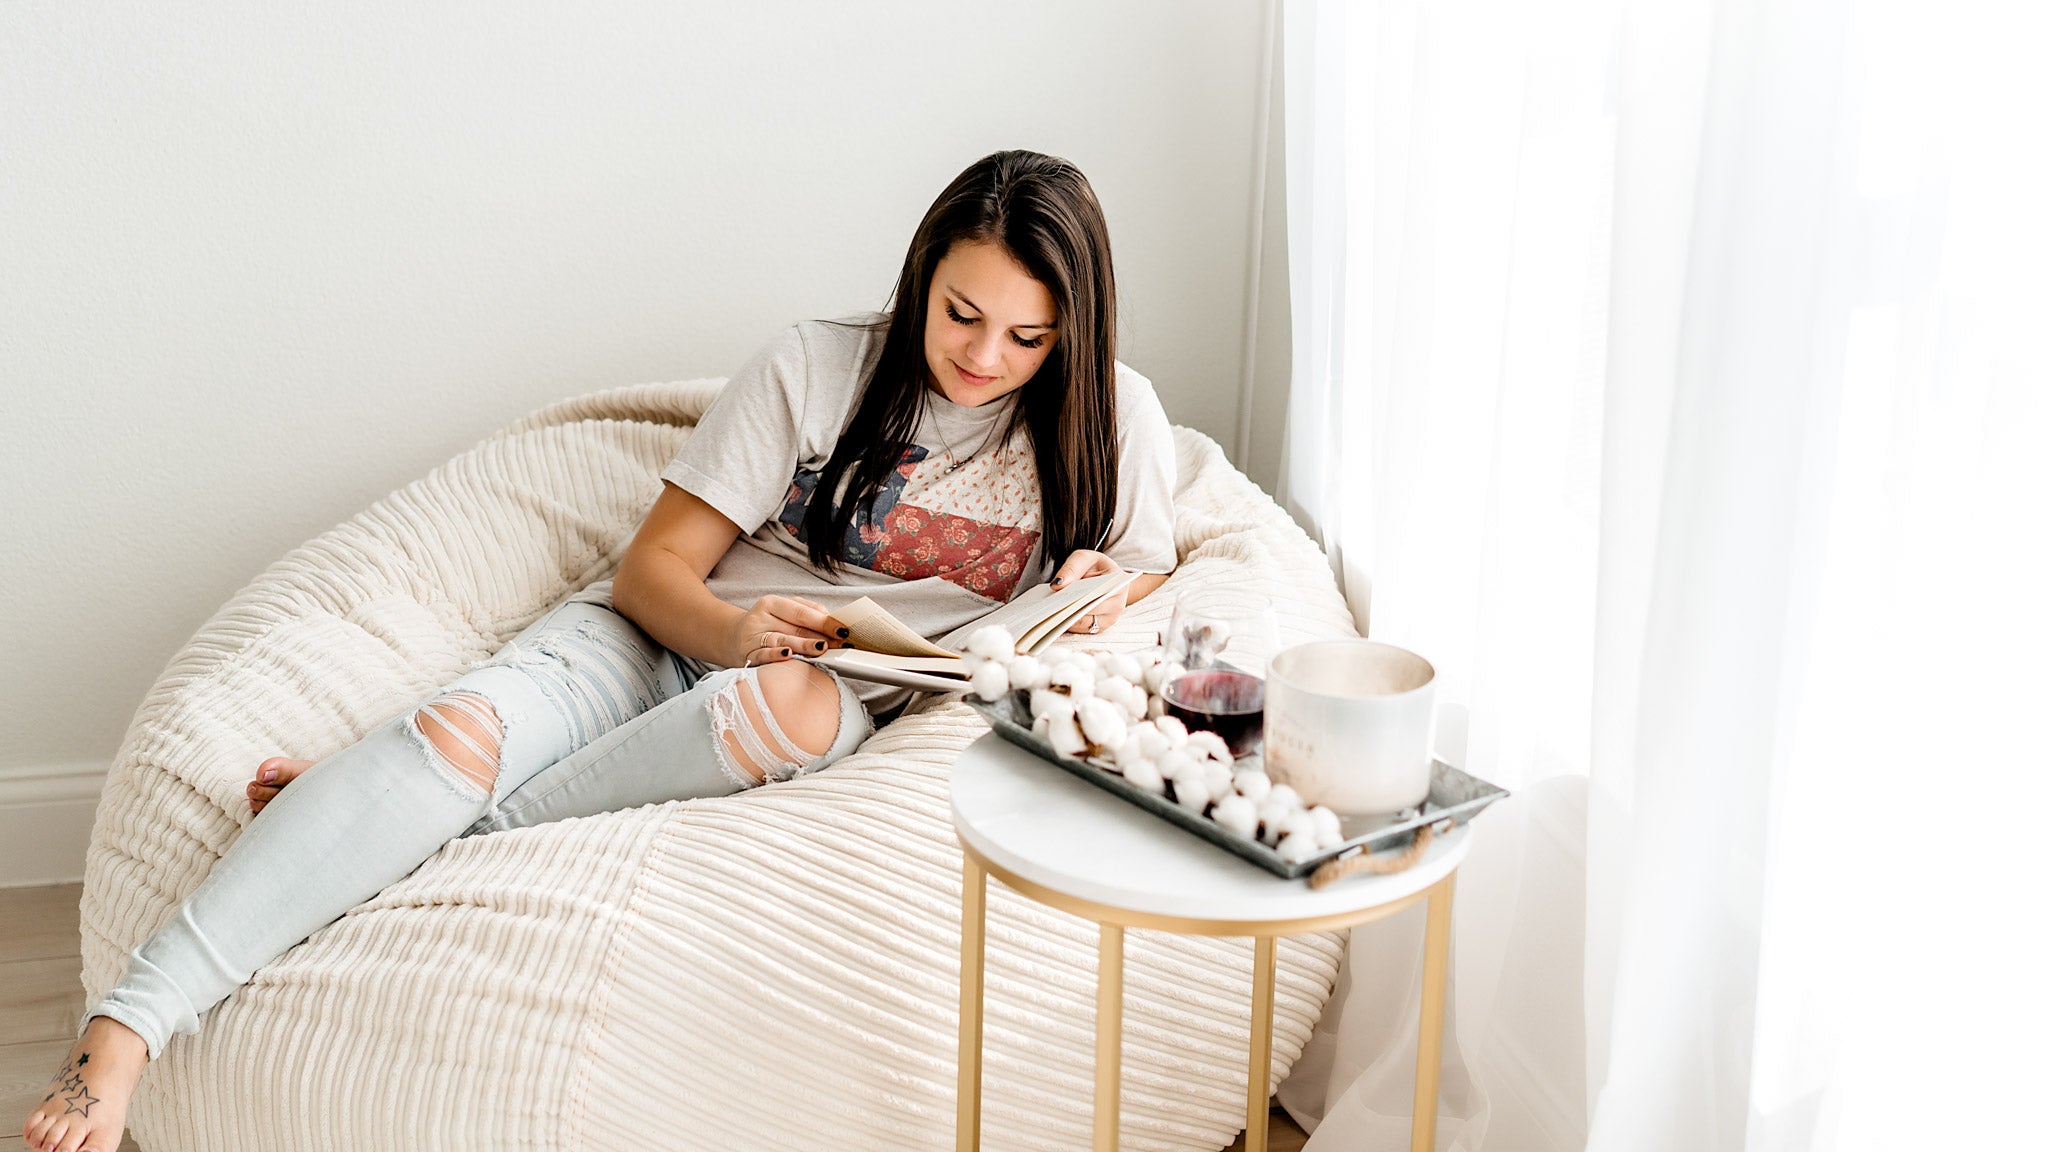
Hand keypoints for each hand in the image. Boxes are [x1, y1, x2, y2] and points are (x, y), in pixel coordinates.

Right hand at [729, 594, 849, 667]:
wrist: (731, 638)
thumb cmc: (766, 625)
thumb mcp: (783, 612)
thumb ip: (807, 613)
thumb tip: (834, 621)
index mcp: (772, 603)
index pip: (802, 612)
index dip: (824, 621)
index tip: (844, 630)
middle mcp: (761, 618)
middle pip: (795, 628)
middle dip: (821, 637)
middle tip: (840, 645)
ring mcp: (753, 636)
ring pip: (782, 640)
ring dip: (803, 646)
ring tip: (821, 648)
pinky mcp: (747, 654)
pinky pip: (763, 655)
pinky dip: (776, 656)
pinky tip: (788, 656)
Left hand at [1051, 550, 1128, 634]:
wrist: (1108, 578)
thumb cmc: (1097, 567)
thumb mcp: (1084, 558)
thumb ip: (1071, 568)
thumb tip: (1057, 585)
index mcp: (1118, 585)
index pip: (1094, 595)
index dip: (1075, 597)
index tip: (1057, 596)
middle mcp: (1117, 605)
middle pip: (1087, 613)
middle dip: (1066, 610)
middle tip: (1047, 607)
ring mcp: (1109, 619)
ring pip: (1082, 625)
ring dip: (1065, 620)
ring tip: (1049, 612)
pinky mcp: (1100, 628)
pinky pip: (1080, 630)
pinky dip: (1067, 624)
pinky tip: (1056, 617)